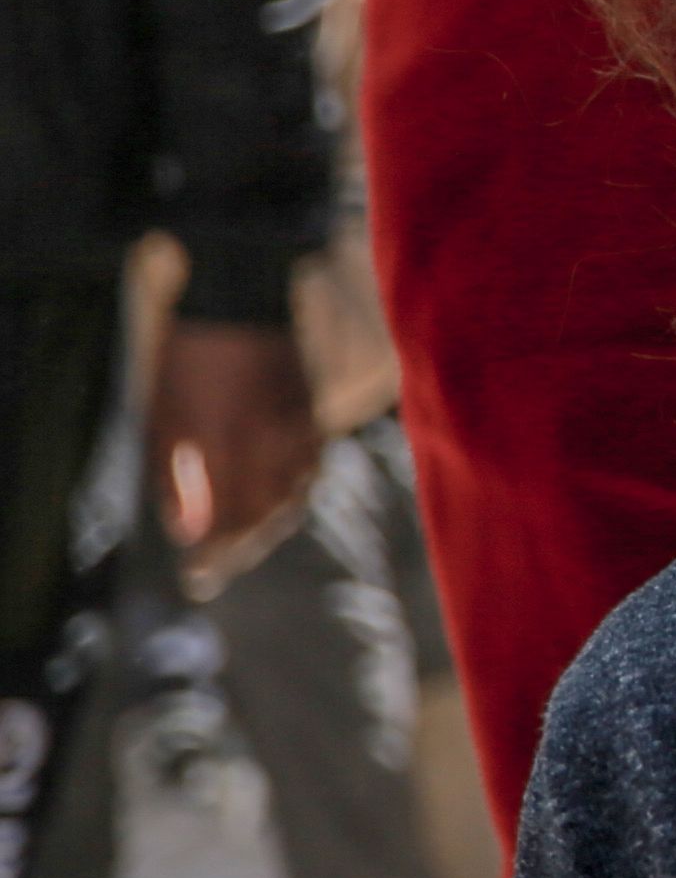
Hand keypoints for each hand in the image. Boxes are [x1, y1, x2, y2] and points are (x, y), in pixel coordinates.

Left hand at [149, 319, 318, 560]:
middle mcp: (270, 446)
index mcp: (228, 446)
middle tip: (217, 568)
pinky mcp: (312, 417)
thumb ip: (174, 477)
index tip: (196, 579)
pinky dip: (293, 495)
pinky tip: (278, 499)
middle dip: (240, 547)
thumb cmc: (187, 357)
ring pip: (293, 497)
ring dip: (269, 526)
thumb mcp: (162, 415)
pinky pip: (310, 470)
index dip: (213, 555)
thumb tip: (187, 532)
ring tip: (245, 541)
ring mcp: (297, 431)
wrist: (241, 299)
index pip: (228, 520)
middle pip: (264, 516)